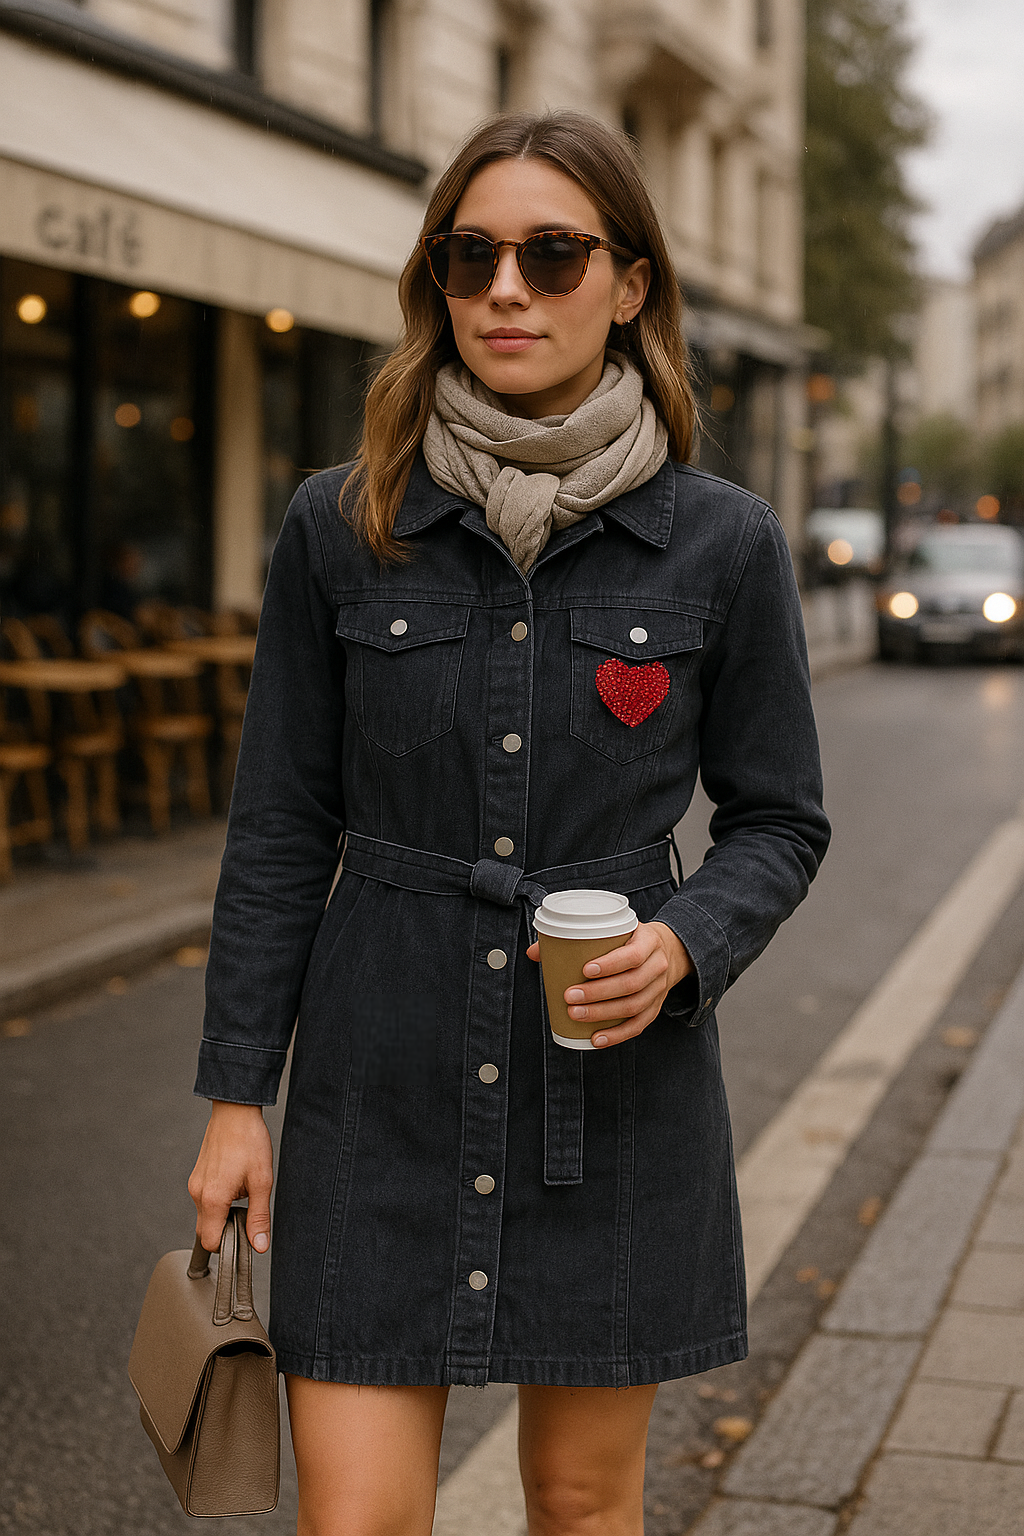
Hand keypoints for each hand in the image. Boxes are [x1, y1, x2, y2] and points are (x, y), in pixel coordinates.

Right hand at [187, 1101, 273, 1255]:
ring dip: (224, 1212)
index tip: (244, 1237)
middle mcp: (197, 1194)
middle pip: (206, 1230)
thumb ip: (259, 1217)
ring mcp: (195, 1184)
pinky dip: (219, 1200)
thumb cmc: (249, 1141)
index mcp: (212, 1199)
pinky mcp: (197, 1176)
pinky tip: (235, 1181)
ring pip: (206, 1214)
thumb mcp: (261, 1182)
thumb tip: (259, 1245)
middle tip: (248, 1212)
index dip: (228, 1245)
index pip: (210, 1242)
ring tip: (244, 1190)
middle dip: (226, 1229)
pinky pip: (205, 1199)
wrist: (235, 1111)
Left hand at [526, 921, 691, 1047]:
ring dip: (603, 1014)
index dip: (610, 964)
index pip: (633, 955)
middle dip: (598, 993)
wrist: (669, 951)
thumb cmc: (631, 939)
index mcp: (649, 941)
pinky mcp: (655, 1008)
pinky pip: (638, 1025)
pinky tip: (596, 1038)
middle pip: (631, 984)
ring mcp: (659, 989)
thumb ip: (577, 937)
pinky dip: (617, 1035)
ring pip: (634, 1006)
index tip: (585, 970)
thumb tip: (535, 952)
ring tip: (576, 1014)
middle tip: (570, 996)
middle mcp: (658, 966)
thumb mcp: (615, 929)